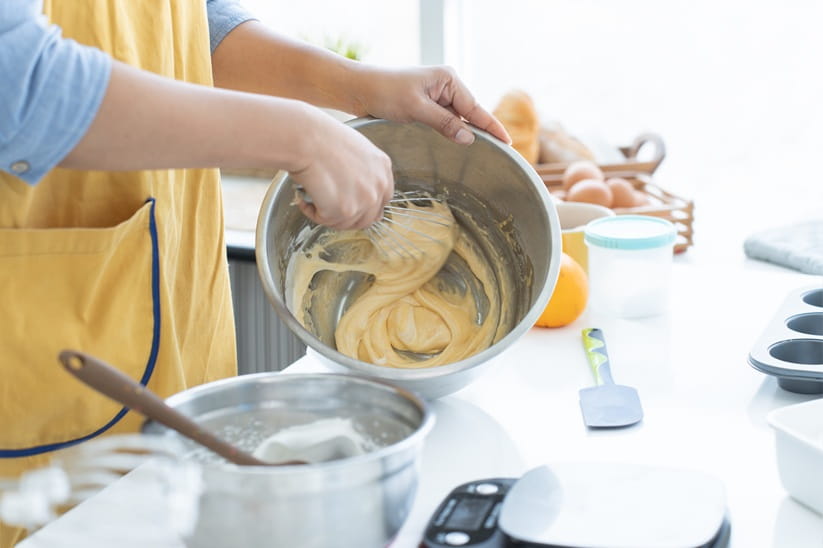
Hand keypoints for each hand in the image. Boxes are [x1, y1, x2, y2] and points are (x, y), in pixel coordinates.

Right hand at [290, 108, 393, 229]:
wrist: (306, 139)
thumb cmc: (321, 138)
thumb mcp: (355, 149)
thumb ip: (362, 171)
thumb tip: (353, 188)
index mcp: (383, 168)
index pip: (382, 199)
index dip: (364, 205)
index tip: (350, 204)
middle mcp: (379, 186)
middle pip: (368, 218)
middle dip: (346, 215)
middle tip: (328, 206)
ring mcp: (364, 200)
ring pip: (346, 223)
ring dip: (328, 215)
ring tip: (313, 197)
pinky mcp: (345, 211)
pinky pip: (326, 221)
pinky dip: (312, 212)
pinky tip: (305, 198)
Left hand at [351, 65, 510, 145]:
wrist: (359, 89)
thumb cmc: (385, 93)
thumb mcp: (416, 109)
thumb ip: (445, 123)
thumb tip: (469, 138)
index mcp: (448, 79)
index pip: (475, 108)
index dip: (492, 127)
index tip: (508, 142)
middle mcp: (446, 85)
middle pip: (469, 114)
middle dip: (480, 131)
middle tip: (500, 152)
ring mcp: (437, 95)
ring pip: (458, 120)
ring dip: (463, 133)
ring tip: (482, 151)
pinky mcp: (427, 105)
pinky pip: (446, 121)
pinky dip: (451, 132)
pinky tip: (457, 143)